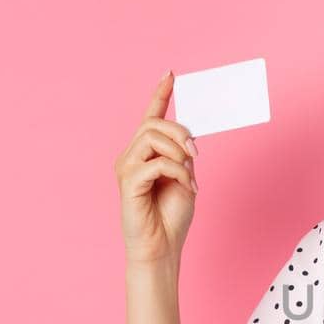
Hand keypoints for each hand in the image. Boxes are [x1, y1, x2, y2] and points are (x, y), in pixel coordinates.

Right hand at [116, 70, 199, 265]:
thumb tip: (188, 138)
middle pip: (153, 123)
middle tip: (196, 154)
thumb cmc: (170, 217)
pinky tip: (186, 187)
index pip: (150, 116)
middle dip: (180, 132)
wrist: (162, 248)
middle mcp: (131, 156)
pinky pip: (156, 162)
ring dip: (178, 151)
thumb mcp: (185, 179)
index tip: (170, 74)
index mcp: (146, 153)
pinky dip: (176, 171)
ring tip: (188, 174)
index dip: (160, 94)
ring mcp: (127, 168)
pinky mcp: (128, 183)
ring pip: (151, 137)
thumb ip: (184, 156)